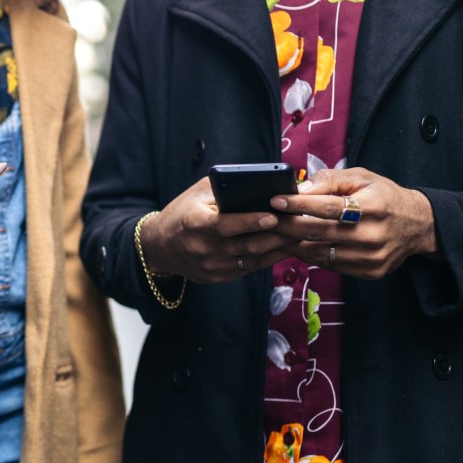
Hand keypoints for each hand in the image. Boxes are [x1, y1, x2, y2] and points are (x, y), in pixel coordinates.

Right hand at [140, 177, 295, 282]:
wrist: (160, 247)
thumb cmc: (183, 213)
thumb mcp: (197, 194)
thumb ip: (224, 190)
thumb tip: (260, 186)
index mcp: (194, 224)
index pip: (225, 225)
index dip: (249, 222)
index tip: (273, 216)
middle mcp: (202, 248)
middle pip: (246, 244)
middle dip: (277, 234)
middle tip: (302, 223)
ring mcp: (211, 266)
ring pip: (253, 258)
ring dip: (279, 247)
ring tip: (301, 234)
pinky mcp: (218, 277)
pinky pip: (250, 267)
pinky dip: (270, 257)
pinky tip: (286, 246)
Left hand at [270, 167, 438, 278]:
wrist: (418, 226)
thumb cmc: (383, 197)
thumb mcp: (362, 178)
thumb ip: (330, 180)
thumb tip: (298, 189)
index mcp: (374, 207)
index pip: (328, 207)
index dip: (299, 205)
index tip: (274, 201)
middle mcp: (373, 235)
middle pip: (319, 232)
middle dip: (285, 227)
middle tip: (262, 221)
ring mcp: (371, 257)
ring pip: (320, 253)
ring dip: (290, 245)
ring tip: (270, 236)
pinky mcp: (369, 272)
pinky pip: (329, 265)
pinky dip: (307, 256)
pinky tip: (292, 247)